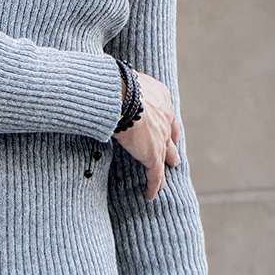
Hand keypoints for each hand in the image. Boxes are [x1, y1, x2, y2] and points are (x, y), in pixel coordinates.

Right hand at [112, 70, 181, 199]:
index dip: (167, 124)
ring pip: (164, 156)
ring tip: (165, 178)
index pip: (165, 113)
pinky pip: (155, 174)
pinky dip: (153, 185)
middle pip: (170, 135)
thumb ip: (118, 87)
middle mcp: (164, 116)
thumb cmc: (116, 84)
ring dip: (165, 165)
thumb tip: (100, 89)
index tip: (170, 132)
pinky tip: (150, 194)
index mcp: (159, 95)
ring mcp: (160, 136)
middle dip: (171, 146)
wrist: (123, 96)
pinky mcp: (153, 154)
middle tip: (174, 157)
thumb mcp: (122, 80)